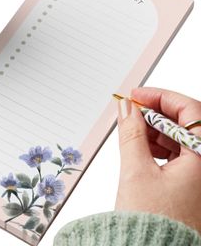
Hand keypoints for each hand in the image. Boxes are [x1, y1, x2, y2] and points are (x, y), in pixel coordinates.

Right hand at [115, 87, 200, 232]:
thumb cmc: (152, 223)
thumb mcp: (135, 170)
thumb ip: (131, 133)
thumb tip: (126, 108)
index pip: (190, 111)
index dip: (161, 97)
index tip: (138, 95)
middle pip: (186, 123)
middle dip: (155, 114)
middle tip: (131, 111)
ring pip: (181, 138)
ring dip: (156, 130)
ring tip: (133, 131)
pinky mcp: (192, 182)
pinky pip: (178, 153)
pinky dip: (159, 146)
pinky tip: (142, 147)